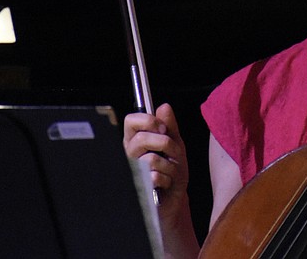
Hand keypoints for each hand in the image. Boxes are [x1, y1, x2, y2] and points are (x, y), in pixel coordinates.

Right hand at [123, 103, 189, 225]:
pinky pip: (156, 177)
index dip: (148, 120)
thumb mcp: (176, 145)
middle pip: (141, 138)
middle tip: (173, 152)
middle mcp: (130, 155)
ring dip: (171, 166)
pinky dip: (169, 180)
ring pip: (151, 159)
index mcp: (135, 141)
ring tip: (171, 172)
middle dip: (165, 144)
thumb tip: (164, 107)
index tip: (163, 128)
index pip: (130, 121)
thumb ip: (170, 126)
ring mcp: (131, 172)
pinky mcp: (138, 189)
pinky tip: (166, 184)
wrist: (173, 200)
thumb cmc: (171, 172)